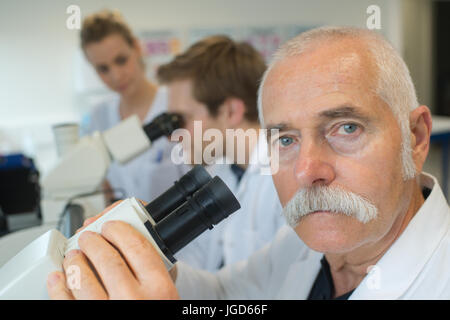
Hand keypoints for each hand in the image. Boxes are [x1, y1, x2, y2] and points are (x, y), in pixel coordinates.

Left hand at [47, 220, 179, 299]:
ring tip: (73, 255)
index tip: (112, 226)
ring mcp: (108, 312)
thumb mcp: (167, 291)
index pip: (137, 246)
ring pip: (82, 278)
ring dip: (74, 261)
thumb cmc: (154, 308)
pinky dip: (58, 286)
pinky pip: (66, 301)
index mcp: (159, 288)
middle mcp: (134, 300)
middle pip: (107, 258)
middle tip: (88, 236)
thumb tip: (129, 234)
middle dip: (93, 241)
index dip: (120, 230)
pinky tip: (58, 277)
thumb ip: (155, 267)